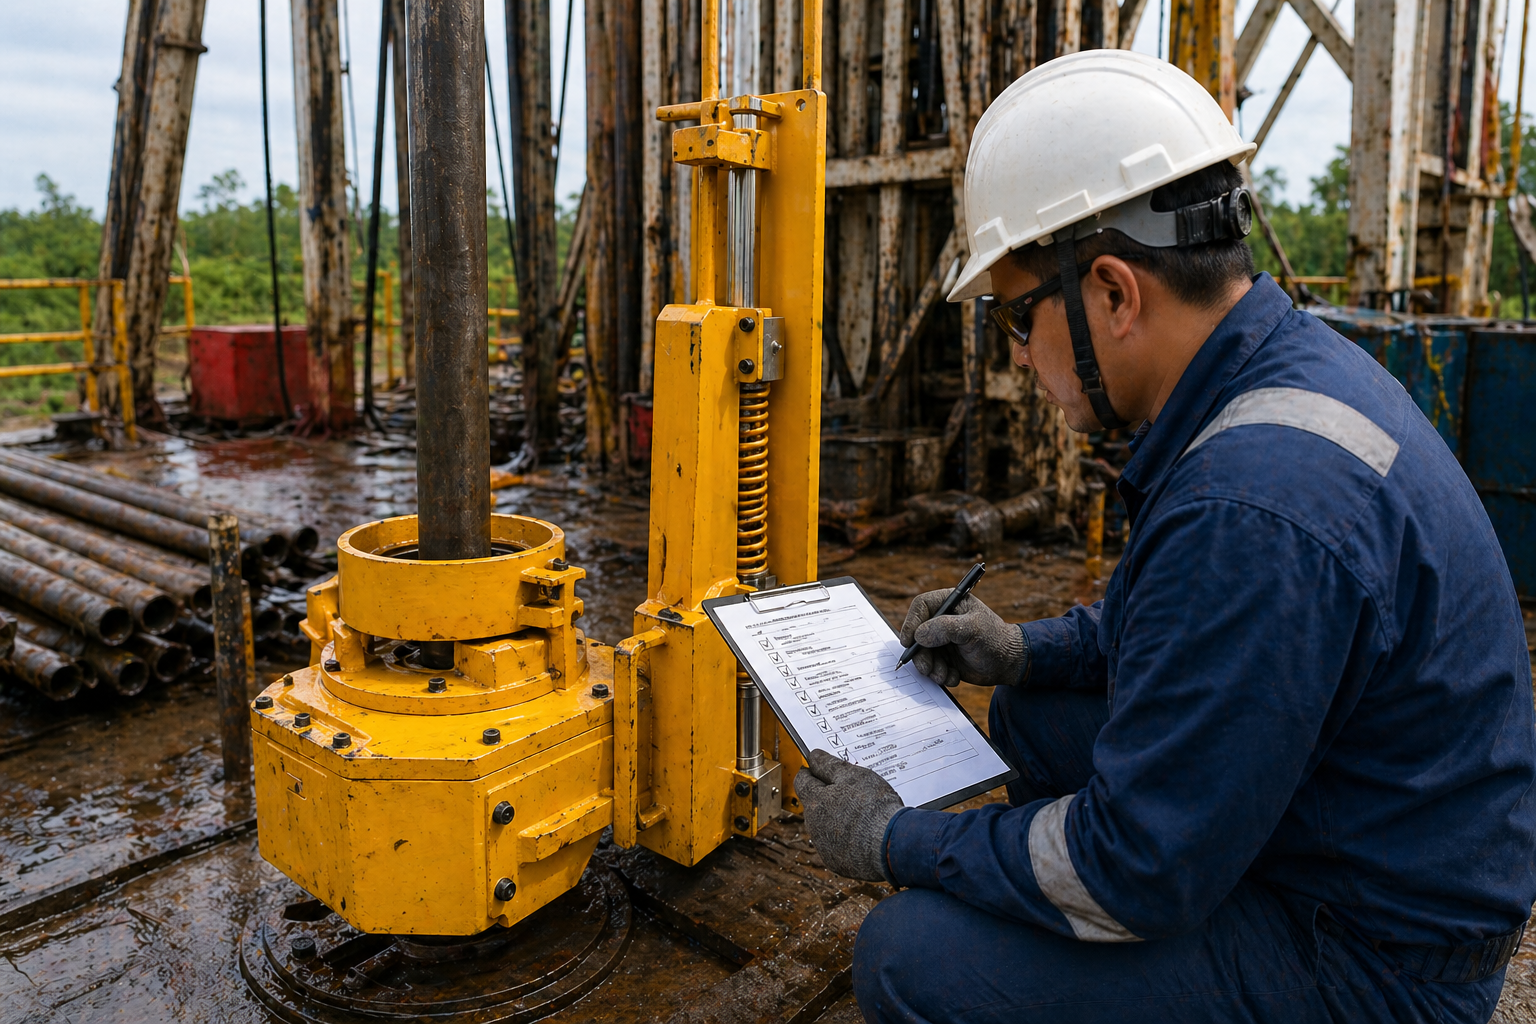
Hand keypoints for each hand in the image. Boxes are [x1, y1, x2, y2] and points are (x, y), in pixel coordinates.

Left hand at [795, 749, 904, 882]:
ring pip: (825, 826)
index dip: (811, 772)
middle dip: (827, 797)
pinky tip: (863, 833)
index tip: (818, 768)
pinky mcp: (837, 862)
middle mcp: (814, 825)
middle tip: (850, 791)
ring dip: (837, 819)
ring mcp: (825, 846)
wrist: (892, 845)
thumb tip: (813, 756)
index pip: (802, 781)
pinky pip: (837, 846)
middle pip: (814, 804)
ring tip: (862, 814)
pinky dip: (846, 839)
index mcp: (815, 801)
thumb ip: (829, 764)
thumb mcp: (853, 775)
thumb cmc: (875, 808)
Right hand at [899, 589, 1027, 687]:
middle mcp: (942, 620)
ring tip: (945, 675)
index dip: (911, 622)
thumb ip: (945, 628)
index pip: (921, 606)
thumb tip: (919, 635)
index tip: (909, 641)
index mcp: (950, 603)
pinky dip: (939, 675)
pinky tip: (954, 676)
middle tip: (927, 668)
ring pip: (922, 653)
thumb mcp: (972, 629)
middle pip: (917, 633)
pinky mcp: (944, 657)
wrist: (1008, 664)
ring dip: (931, 668)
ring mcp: (942, 639)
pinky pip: (931, 666)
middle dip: (921, 654)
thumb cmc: (995, 640)